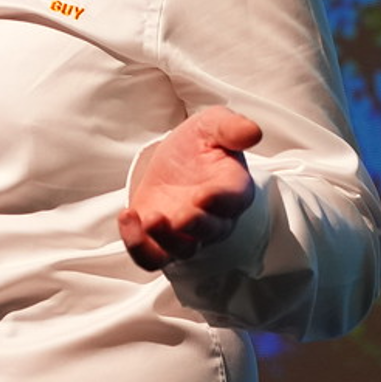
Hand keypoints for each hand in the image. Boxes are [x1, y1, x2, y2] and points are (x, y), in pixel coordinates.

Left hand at [119, 106, 260, 270]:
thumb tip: (253, 132)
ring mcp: (187, 233)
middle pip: (211, 231)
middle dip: (196, 225)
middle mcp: (215, 218)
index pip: (234, 199)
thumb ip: (231, 127)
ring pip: (182, 250)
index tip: (205, 194)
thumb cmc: (199, 145)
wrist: (173, 162)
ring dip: (166, 240)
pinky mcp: (160, 241)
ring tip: (148, 218)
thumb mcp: (212, 125)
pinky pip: (152, 256)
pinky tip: (127, 217)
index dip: (222, 200)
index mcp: (233, 188)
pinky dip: (138, 245)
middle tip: (180, 214)